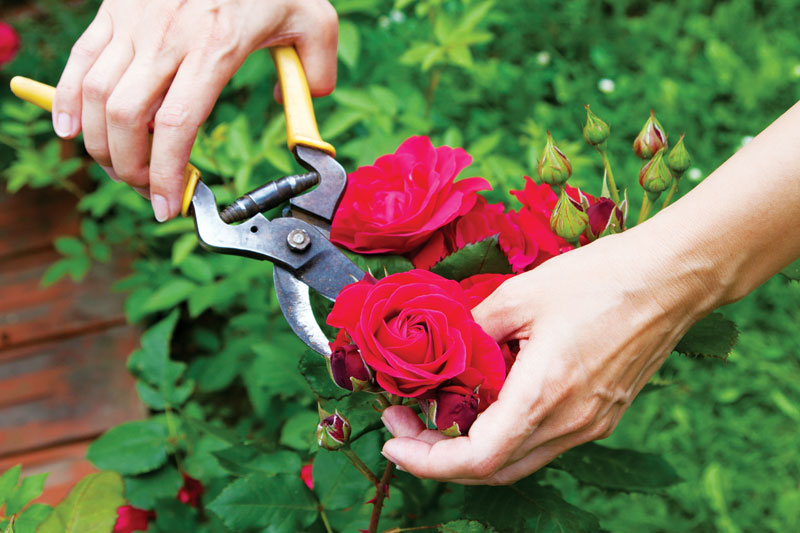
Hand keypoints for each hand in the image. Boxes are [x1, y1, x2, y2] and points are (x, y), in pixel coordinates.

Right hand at [52, 0, 337, 220]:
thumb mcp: (313, 17)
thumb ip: (317, 69)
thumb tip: (307, 105)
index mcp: (217, 47)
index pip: (179, 125)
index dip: (167, 174)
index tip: (170, 207)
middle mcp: (168, 37)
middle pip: (128, 118)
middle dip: (130, 169)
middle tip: (149, 189)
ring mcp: (134, 23)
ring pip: (96, 95)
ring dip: (99, 144)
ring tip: (119, 167)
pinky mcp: (114, 11)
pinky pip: (79, 61)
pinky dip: (67, 100)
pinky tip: (70, 131)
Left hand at [380, 228, 716, 483]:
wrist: (672, 278)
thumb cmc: (600, 278)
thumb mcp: (520, 293)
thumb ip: (472, 327)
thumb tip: (441, 346)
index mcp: (544, 393)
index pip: (477, 459)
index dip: (427, 460)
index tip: (393, 440)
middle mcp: (570, 423)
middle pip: (493, 470)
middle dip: (438, 457)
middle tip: (404, 424)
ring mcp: (590, 424)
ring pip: (517, 461)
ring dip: (470, 450)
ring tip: (436, 416)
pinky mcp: (601, 416)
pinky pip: (542, 442)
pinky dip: (504, 436)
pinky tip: (485, 404)